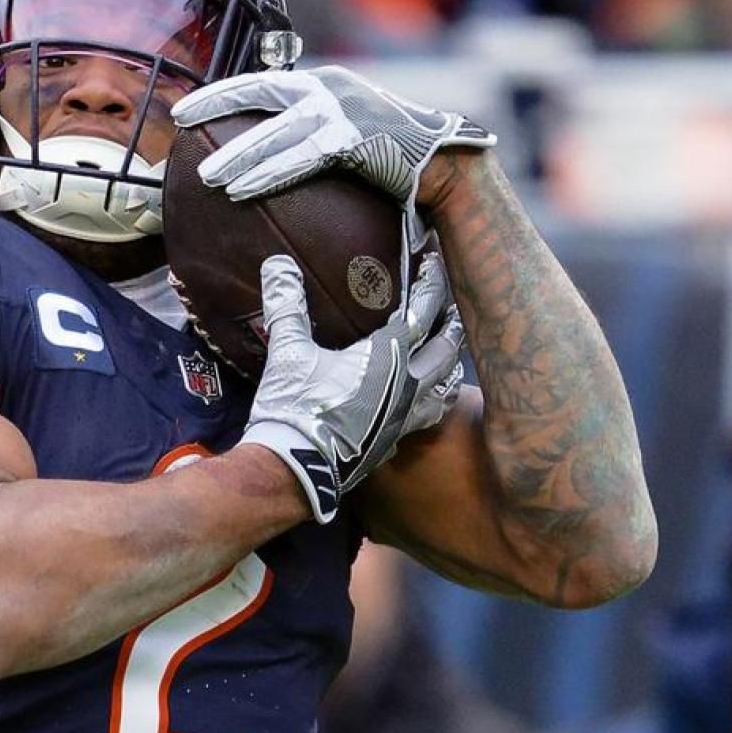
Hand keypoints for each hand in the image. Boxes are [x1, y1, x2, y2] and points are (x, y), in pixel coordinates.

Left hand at [172, 65, 495, 205]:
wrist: (441, 163)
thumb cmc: (388, 155)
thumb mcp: (343, 132)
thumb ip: (307, 133)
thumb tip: (262, 155)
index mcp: (322, 83)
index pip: (259, 83)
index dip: (219, 94)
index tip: (184, 111)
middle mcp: (328, 88)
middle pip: (260, 95)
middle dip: (216, 108)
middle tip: (179, 125)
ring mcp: (342, 111)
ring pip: (276, 132)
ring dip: (238, 154)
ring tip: (206, 176)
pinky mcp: (354, 138)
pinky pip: (300, 157)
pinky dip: (268, 172)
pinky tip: (242, 189)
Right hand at [238, 251, 465, 522]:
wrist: (294, 469)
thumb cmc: (295, 407)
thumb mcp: (289, 352)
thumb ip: (287, 306)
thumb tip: (278, 265)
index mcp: (388, 355)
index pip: (422, 310)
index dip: (432, 283)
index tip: (436, 263)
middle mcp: (407, 385)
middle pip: (446, 349)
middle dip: (451, 326)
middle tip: (452, 310)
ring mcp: (405, 417)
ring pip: (446, 387)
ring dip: (449, 368)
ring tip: (447, 357)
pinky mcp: (395, 441)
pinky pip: (426, 417)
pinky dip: (432, 403)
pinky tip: (421, 403)